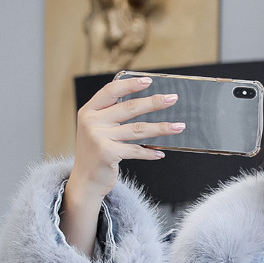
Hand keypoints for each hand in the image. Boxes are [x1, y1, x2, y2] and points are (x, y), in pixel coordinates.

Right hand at [61, 76, 184, 254]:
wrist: (84, 182)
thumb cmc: (95, 155)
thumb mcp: (96, 130)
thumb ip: (110, 116)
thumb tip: (140, 103)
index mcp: (89, 111)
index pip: (111, 91)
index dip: (130, 85)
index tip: (149, 81)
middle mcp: (92, 121)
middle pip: (129, 108)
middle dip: (153, 102)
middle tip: (173, 99)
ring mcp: (99, 137)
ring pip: (138, 130)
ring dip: (161, 128)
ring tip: (179, 126)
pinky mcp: (107, 153)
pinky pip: (135, 151)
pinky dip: (149, 153)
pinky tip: (160, 153)